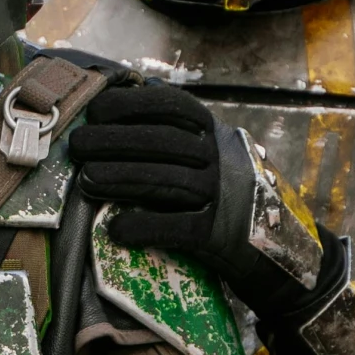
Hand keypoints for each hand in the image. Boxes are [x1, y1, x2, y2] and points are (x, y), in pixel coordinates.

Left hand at [73, 83, 336, 323]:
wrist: (277, 249)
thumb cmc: (225, 195)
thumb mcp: (210, 154)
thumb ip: (174, 135)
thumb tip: (117, 108)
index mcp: (214, 134)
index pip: (174, 107)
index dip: (134, 105)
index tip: (98, 110)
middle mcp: (221, 159)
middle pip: (163, 142)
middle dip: (114, 141)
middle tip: (77, 146)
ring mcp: (223, 197)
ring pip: (167, 182)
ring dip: (121, 179)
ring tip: (86, 181)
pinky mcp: (219, 237)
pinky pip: (180, 229)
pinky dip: (146, 227)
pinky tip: (116, 230)